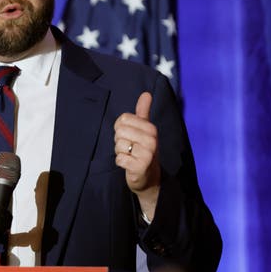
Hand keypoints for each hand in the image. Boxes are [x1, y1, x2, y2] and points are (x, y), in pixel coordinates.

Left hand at [114, 92, 160, 218]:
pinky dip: (121, 162)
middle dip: (120, 141)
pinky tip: (129, 164)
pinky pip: (119, 159)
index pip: (123, 119)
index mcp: (151, 128)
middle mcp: (151, 139)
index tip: (130, 136)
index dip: (121, 128)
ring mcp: (147, 153)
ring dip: (121, 152)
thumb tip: (146, 93)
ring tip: (131, 156)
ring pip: (118, 145)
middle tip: (130, 148)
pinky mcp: (140, 166)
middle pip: (119, 131)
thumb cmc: (143, 150)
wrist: (149, 178)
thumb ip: (143, 112)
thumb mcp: (144, 130)